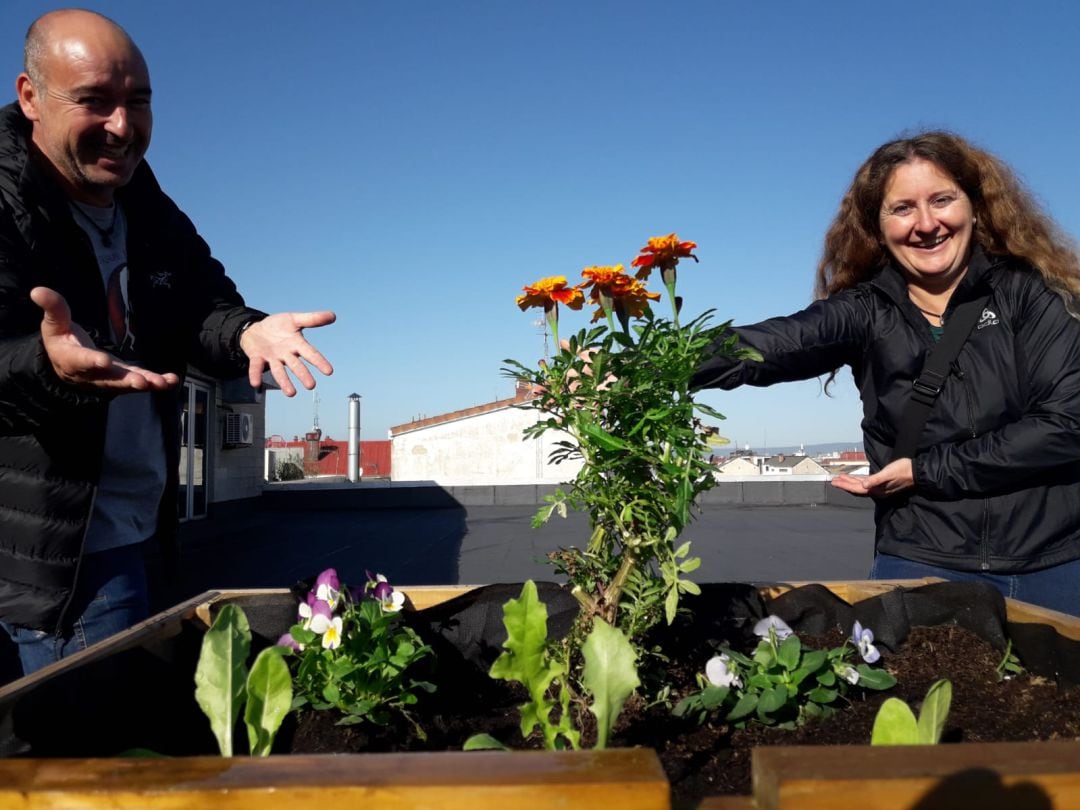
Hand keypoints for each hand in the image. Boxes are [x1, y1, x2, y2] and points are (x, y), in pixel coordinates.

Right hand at [31, 287, 178, 391]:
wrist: (66, 366)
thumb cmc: (60, 341)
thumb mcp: (54, 325)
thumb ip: (53, 309)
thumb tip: (38, 290)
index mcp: (73, 360)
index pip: (83, 360)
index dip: (93, 362)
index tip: (104, 361)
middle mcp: (93, 374)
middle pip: (110, 378)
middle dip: (126, 380)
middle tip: (141, 382)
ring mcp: (110, 378)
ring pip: (128, 383)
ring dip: (146, 383)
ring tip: (163, 383)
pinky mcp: (124, 378)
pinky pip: (140, 381)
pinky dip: (156, 382)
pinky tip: (171, 381)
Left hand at [239, 311, 335, 396]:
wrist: (255, 329)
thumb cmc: (277, 326)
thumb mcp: (294, 319)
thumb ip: (312, 319)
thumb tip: (333, 315)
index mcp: (296, 344)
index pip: (310, 353)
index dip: (319, 361)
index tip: (329, 371)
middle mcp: (286, 354)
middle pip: (296, 365)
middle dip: (303, 375)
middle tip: (311, 385)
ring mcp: (272, 357)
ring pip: (279, 371)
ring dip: (284, 382)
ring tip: (291, 393)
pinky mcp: (257, 358)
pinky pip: (256, 367)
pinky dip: (256, 375)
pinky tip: (256, 383)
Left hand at [831, 458, 913, 497]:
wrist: (917, 472)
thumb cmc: (903, 470)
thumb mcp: (889, 473)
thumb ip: (876, 480)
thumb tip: (864, 485)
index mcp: (877, 490)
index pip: (857, 489)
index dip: (845, 486)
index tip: (834, 482)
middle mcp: (877, 491)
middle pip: (857, 489)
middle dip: (845, 485)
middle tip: (833, 481)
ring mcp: (880, 488)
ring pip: (861, 487)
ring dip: (851, 482)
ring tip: (840, 478)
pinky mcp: (883, 483)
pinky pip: (867, 484)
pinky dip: (859, 481)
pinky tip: (857, 478)